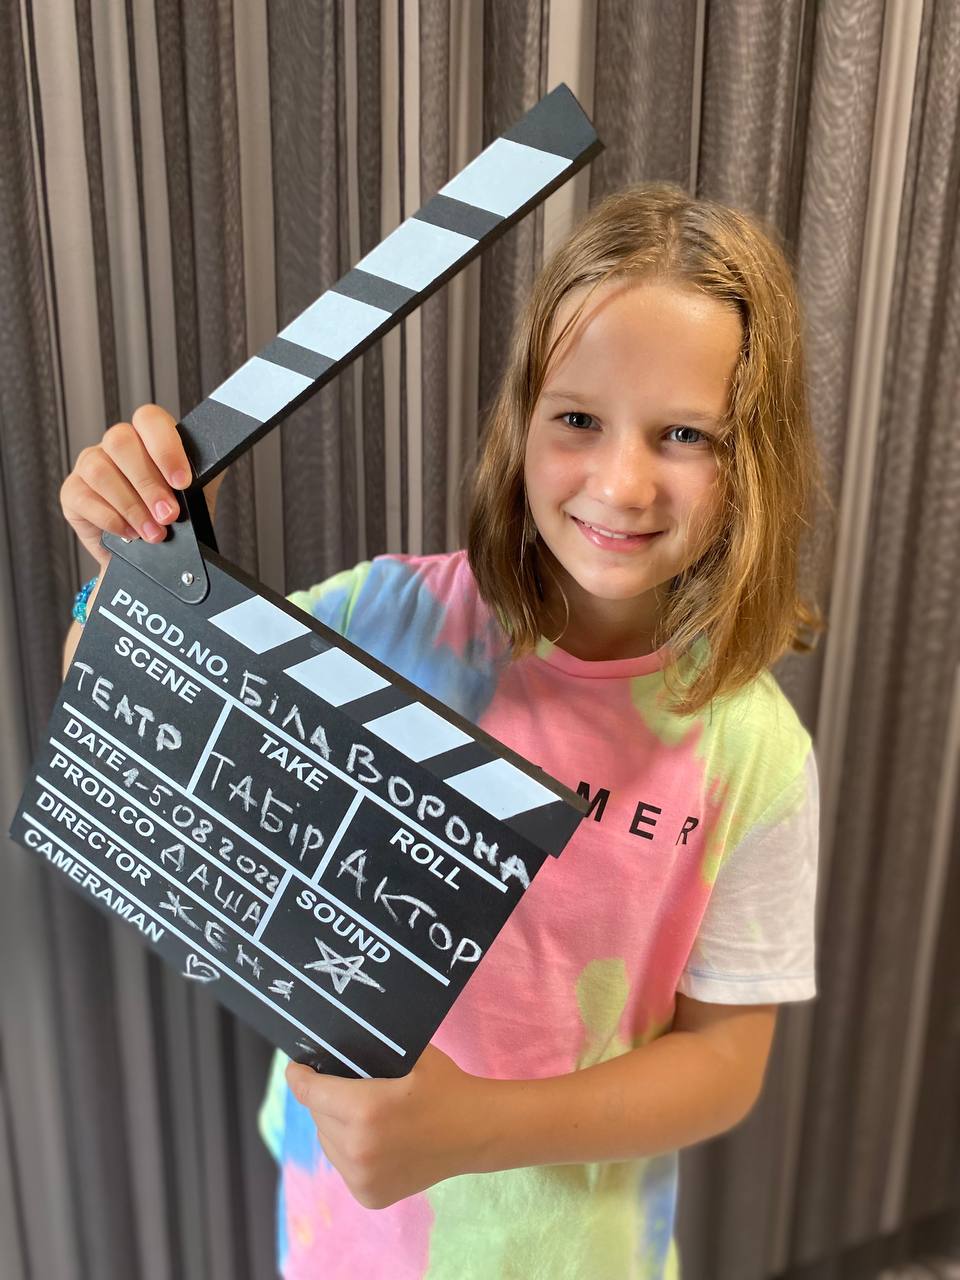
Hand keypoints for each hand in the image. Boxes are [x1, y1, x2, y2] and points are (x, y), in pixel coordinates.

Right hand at [60, 403, 199, 567]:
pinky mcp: (72, 493)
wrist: (149, 556)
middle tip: (169, 516)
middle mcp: (115, 445)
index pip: (150, 419)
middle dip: (149, 484)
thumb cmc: (171, 518)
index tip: (183, 482)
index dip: (165, 448)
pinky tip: (129, 533)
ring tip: (153, 533)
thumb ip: (205, 475)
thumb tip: (221, 458)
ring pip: (101, 471)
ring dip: (131, 506)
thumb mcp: (195, 495)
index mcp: (147, 437)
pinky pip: (84, 498)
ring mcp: (90, 465)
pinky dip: (110, 519)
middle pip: (121, 442)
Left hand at [285, 1044, 489, 1209]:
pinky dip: (349, 1150)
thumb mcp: (409, 1055)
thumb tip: (332, 1050)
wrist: (477, 1131)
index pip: (310, 1093)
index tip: (296, 1068)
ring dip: (334, 1126)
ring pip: (328, 1143)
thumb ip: (368, 1052)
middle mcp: (358, 1149)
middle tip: (342, 1085)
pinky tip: (371, 1139)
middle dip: (324, 1099)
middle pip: (318, 1117)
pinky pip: (343, 1165)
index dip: (299, 1077)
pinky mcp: (370, 1196)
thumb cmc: (443, 1085)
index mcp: (364, 1110)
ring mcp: (363, 1178)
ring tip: (358, 1113)